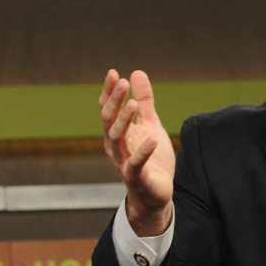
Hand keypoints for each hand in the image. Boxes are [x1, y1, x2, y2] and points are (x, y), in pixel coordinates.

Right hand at [99, 69, 175, 235]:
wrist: (156, 193)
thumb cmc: (151, 158)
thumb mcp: (150, 125)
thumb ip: (144, 102)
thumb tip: (136, 72)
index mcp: (118, 133)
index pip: (108, 109)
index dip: (109, 92)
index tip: (114, 73)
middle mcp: (116, 146)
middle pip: (109, 121)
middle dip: (114, 101)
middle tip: (123, 83)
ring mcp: (123, 162)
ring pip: (117, 139)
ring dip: (124, 121)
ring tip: (134, 104)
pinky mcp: (136, 177)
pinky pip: (136, 164)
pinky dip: (143, 152)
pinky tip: (152, 139)